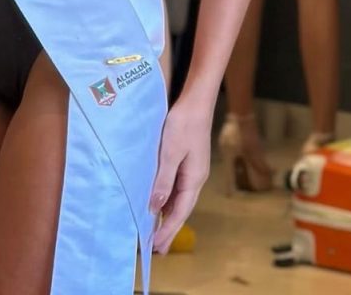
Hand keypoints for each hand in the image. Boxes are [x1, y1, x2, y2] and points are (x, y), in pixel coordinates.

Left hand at [149, 97, 211, 253]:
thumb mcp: (170, 153)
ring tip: (155, 231)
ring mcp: (193, 170)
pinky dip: (168, 199)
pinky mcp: (188, 161)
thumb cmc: (182, 125)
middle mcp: (196, 178)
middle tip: (156, 248)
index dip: (167, 230)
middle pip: (181, 209)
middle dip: (168, 228)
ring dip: (168, 215)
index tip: (156, 247)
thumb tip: (156, 207)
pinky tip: (159, 203)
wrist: (196, 102)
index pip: (179, 212)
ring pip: (179, 199)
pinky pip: (177, 187)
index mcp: (193, 179)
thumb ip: (163, 180)